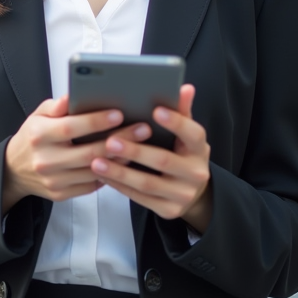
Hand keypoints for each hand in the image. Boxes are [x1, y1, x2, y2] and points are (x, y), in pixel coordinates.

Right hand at [2, 95, 136, 212]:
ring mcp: (54, 180)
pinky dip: (109, 174)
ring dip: (120, 159)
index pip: (71, 127)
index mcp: (39, 135)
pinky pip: (91, 185)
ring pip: (94, 171)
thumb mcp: (38, 115)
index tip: (119, 113)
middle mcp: (45, 159)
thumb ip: (58, 106)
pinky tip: (123, 162)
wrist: (14, 170)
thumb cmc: (33, 137)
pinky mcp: (60, 194)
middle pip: (89, 152)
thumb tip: (73, 95)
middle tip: (143, 129)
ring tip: (140, 146)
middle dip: (120, 140)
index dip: (96, 121)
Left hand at [90, 84, 213, 231]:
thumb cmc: (181, 153)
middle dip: (135, 151)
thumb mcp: (186, 134)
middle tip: (110, 141)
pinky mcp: (169, 210)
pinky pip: (140, 198)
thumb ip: (181, 111)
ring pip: (148, 183)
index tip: (156, 110)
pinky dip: (119, 186)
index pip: (192, 134)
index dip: (176, 122)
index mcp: (200, 149)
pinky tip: (102, 175)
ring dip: (120, 172)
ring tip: (96, 160)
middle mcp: (195, 173)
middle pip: (164, 160)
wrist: (192, 192)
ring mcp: (183, 194)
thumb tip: (184, 87)